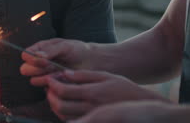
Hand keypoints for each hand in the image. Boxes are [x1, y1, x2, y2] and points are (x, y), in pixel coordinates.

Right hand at [20, 38, 92, 85]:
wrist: (91, 62)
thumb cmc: (77, 50)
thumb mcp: (64, 46)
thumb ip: (50, 50)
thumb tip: (37, 55)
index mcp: (39, 49)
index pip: (25, 55)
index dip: (32, 59)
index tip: (45, 59)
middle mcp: (38, 62)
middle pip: (25, 69)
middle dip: (37, 69)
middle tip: (51, 66)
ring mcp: (43, 74)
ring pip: (33, 80)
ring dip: (46, 78)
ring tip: (60, 73)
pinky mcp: (50, 85)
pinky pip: (45, 88)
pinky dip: (54, 84)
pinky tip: (64, 79)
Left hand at [45, 70, 167, 120]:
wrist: (141, 106)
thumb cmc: (124, 88)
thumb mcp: (105, 76)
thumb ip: (84, 75)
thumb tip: (65, 74)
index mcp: (93, 93)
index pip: (64, 91)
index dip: (52, 84)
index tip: (49, 79)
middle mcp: (90, 108)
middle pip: (60, 106)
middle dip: (50, 96)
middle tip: (49, 88)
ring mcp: (91, 117)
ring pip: (63, 116)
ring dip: (54, 105)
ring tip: (54, 95)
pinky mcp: (92, 122)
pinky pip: (71, 121)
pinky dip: (62, 113)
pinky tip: (64, 104)